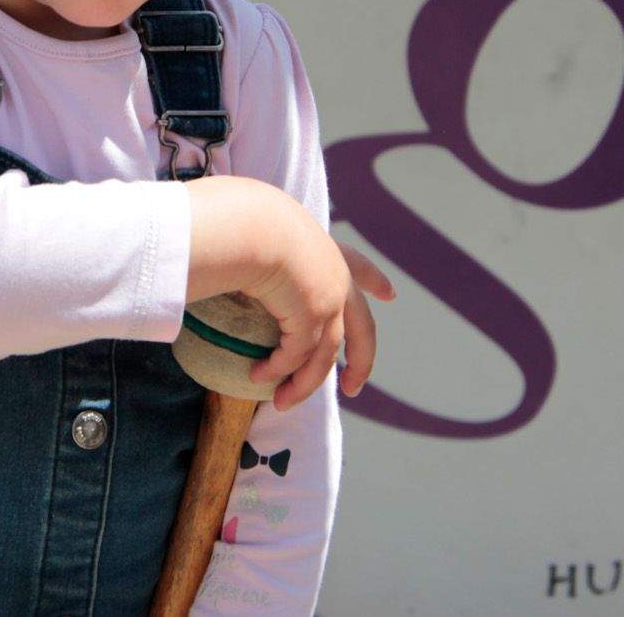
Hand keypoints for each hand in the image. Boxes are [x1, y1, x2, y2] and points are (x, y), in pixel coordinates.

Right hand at [241, 217, 396, 410]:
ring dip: (303, 385)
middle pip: (363, 329)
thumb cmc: (247, 221)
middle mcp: (337, 277)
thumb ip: (259, 248)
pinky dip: (279, 371)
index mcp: (326, 250)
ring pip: (325, 356)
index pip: (357, 264)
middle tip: (353, 386)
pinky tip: (258, 376)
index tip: (390, 294)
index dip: (375, 280)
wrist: (254, 225)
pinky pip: (297, 356)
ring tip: (282, 403)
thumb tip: (232, 258)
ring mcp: (331, 299)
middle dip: (362, 361)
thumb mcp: (263, 232)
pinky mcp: (314, 319)